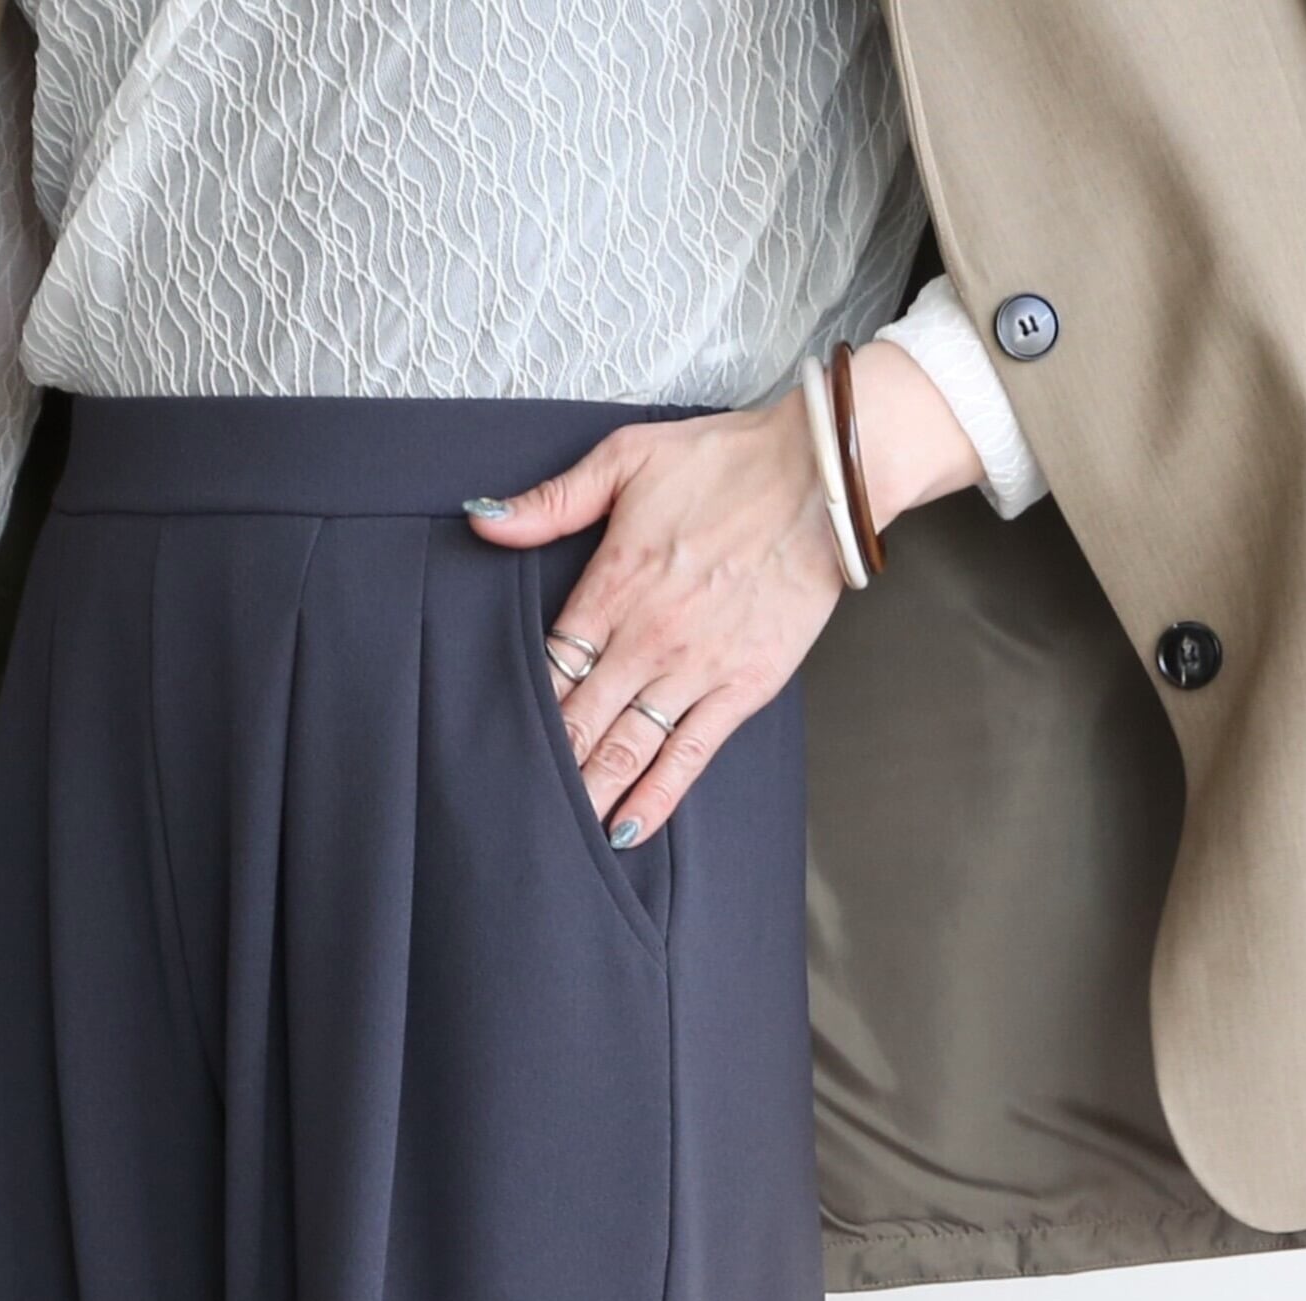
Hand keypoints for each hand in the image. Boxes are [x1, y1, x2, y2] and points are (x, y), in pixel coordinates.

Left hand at [467, 342, 982, 847]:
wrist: (823, 476)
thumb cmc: (728, 462)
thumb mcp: (626, 458)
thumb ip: (552, 500)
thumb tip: (482, 520)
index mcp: (613, 585)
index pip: (550, 664)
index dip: (519, 709)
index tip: (494, 742)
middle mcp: (647, 639)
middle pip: (578, 719)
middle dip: (543, 767)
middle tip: (512, 808)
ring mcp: (695, 670)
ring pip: (625, 749)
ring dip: (589, 795)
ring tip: (554, 838)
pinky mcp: (742, 689)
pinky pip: (688, 757)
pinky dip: (655, 799)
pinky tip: (627, 832)